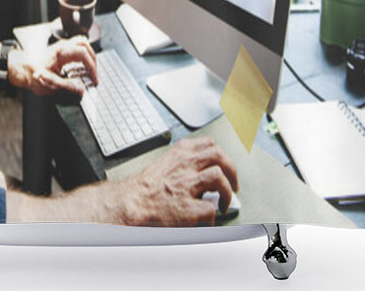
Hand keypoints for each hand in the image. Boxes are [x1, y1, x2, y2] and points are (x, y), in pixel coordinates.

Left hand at [8, 37, 96, 96]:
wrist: (23, 70)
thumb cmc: (32, 76)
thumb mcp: (49, 85)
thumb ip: (67, 86)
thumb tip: (82, 89)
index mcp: (61, 52)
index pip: (83, 54)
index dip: (92, 67)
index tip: (94, 80)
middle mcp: (63, 45)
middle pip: (85, 46)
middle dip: (93, 61)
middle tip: (94, 76)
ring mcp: (62, 45)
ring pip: (83, 43)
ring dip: (89, 56)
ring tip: (91, 70)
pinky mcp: (62, 49)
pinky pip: (78, 46)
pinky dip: (84, 54)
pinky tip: (83, 65)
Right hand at [119, 137, 238, 225]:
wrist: (130, 204)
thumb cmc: (145, 188)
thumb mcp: (166, 164)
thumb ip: (185, 164)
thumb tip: (202, 173)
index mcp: (180, 153)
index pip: (210, 144)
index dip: (222, 156)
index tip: (225, 166)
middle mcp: (185, 164)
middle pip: (220, 156)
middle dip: (232, 171)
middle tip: (234, 185)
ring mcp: (187, 185)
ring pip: (219, 177)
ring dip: (227, 192)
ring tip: (224, 204)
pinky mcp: (187, 207)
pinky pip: (210, 210)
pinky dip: (212, 217)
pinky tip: (206, 221)